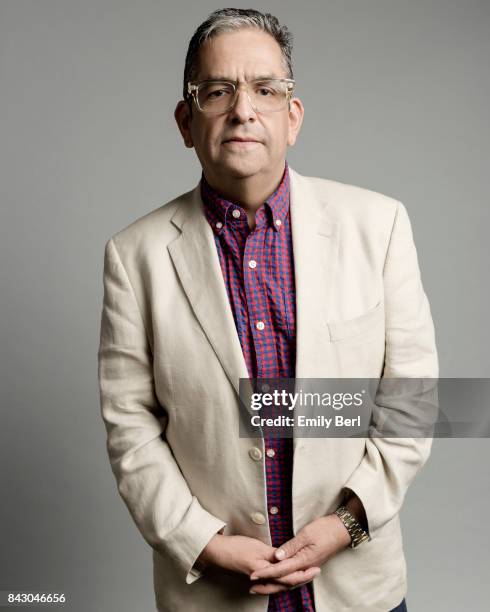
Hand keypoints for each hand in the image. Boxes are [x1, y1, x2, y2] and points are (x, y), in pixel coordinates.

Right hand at [197, 534, 320, 593]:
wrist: (217, 552)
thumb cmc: (236, 547)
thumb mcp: (257, 547)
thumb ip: (273, 554)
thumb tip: (287, 558)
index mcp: (264, 572)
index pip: (288, 576)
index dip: (303, 573)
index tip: (315, 568)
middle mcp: (262, 579)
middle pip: (286, 584)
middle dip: (302, 579)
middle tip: (315, 572)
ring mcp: (258, 580)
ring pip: (279, 585)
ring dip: (293, 581)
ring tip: (305, 575)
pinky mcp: (254, 578)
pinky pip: (271, 583)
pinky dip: (281, 582)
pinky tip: (285, 580)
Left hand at [248, 514, 351, 594]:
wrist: (343, 530)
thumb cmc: (326, 529)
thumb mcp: (307, 534)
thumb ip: (291, 546)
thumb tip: (276, 557)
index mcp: (304, 560)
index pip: (280, 570)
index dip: (265, 573)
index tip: (252, 575)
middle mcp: (306, 567)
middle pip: (284, 581)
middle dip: (267, 584)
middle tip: (252, 587)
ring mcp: (309, 566)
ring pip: (289, 580)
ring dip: (275, 583)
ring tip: (261, 585)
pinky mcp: (310, 563)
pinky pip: (295, 575)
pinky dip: (284, 579)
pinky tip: (279, 577)